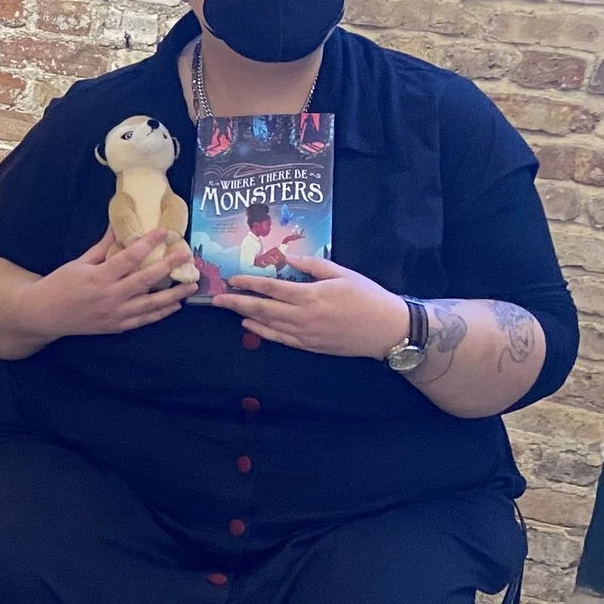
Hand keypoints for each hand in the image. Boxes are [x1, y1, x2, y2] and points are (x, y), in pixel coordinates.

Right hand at [25, 230, 196, 341]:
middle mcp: (110, 297)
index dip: (148, 243)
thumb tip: (118, 225)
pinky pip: (144, 320)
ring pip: (151, 304)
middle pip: (146, 280)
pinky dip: (161, 313)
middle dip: (168, 266)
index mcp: (98, 277)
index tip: (164, 232)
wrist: (44, 315)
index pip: (129, 257)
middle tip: (186, 255)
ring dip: (174, 294)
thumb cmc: (59, 284)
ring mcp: (114, 314)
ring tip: (192, 284)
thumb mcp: (78, 263)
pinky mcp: (116, 327)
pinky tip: (175, 304)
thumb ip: (102, 247)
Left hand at [224, 255, 408, 357]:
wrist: (387, 330)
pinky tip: (250, 326)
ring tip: (228, 309)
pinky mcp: (310, 346)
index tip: (231, 279)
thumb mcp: (342, 274)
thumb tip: (287, 257)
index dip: (248, 283)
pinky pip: (279, 339)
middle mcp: (302, 316)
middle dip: (236, 303)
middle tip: (216, 299)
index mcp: (310, 295)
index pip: (270, 289)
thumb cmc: (368, 297)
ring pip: (267, 325)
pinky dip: (261, 332)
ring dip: (245, 317)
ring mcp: (304, 334)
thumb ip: (312, 265)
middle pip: (261, 309)